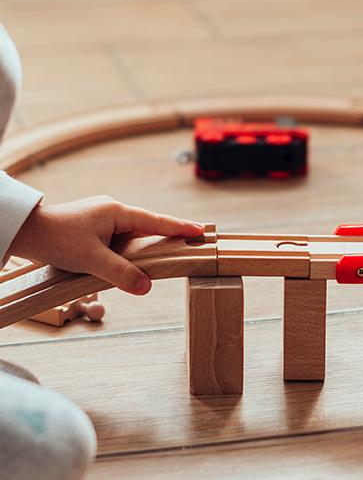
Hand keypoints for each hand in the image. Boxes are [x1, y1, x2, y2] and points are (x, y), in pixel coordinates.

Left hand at [9, 196, 202, 294]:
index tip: (201, 231)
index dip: (180, 227)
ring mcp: (103, 218)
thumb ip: (120, 274)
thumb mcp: (91, 260)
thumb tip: (147, 287)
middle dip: (166, 238)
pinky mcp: (94, 228)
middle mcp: (113, 211)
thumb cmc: (55, 239)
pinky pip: (121, 239)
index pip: (157, 221)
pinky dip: (129, 251)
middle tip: (189, 245)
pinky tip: (131, 262)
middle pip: (148, 227)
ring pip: (133, 235)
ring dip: (144, 248)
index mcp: (117, 212)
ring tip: (160, 260)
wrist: (25, 231)